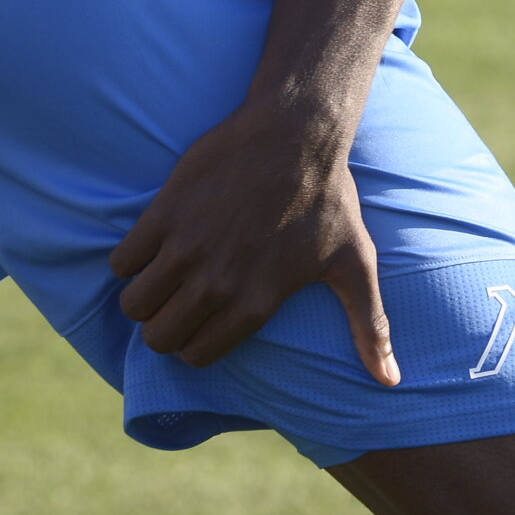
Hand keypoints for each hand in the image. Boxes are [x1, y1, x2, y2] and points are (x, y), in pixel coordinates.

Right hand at [109, 102, 396, 384]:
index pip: (197, 356)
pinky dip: (129, 259)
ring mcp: (186, 248)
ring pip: (134, 303)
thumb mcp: (355, 265)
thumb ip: (370, 327)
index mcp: (254, 303)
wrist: (296, 133)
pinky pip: (123, 259)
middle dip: (161, 328)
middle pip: (158, 338)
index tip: (196, 325)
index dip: (192, 346)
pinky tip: (148, 247)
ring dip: (141, 296)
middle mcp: (215, 283)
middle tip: (173, 304)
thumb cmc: (329, 198)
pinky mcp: (165, 213)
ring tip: (158, 278)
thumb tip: (391, 381)